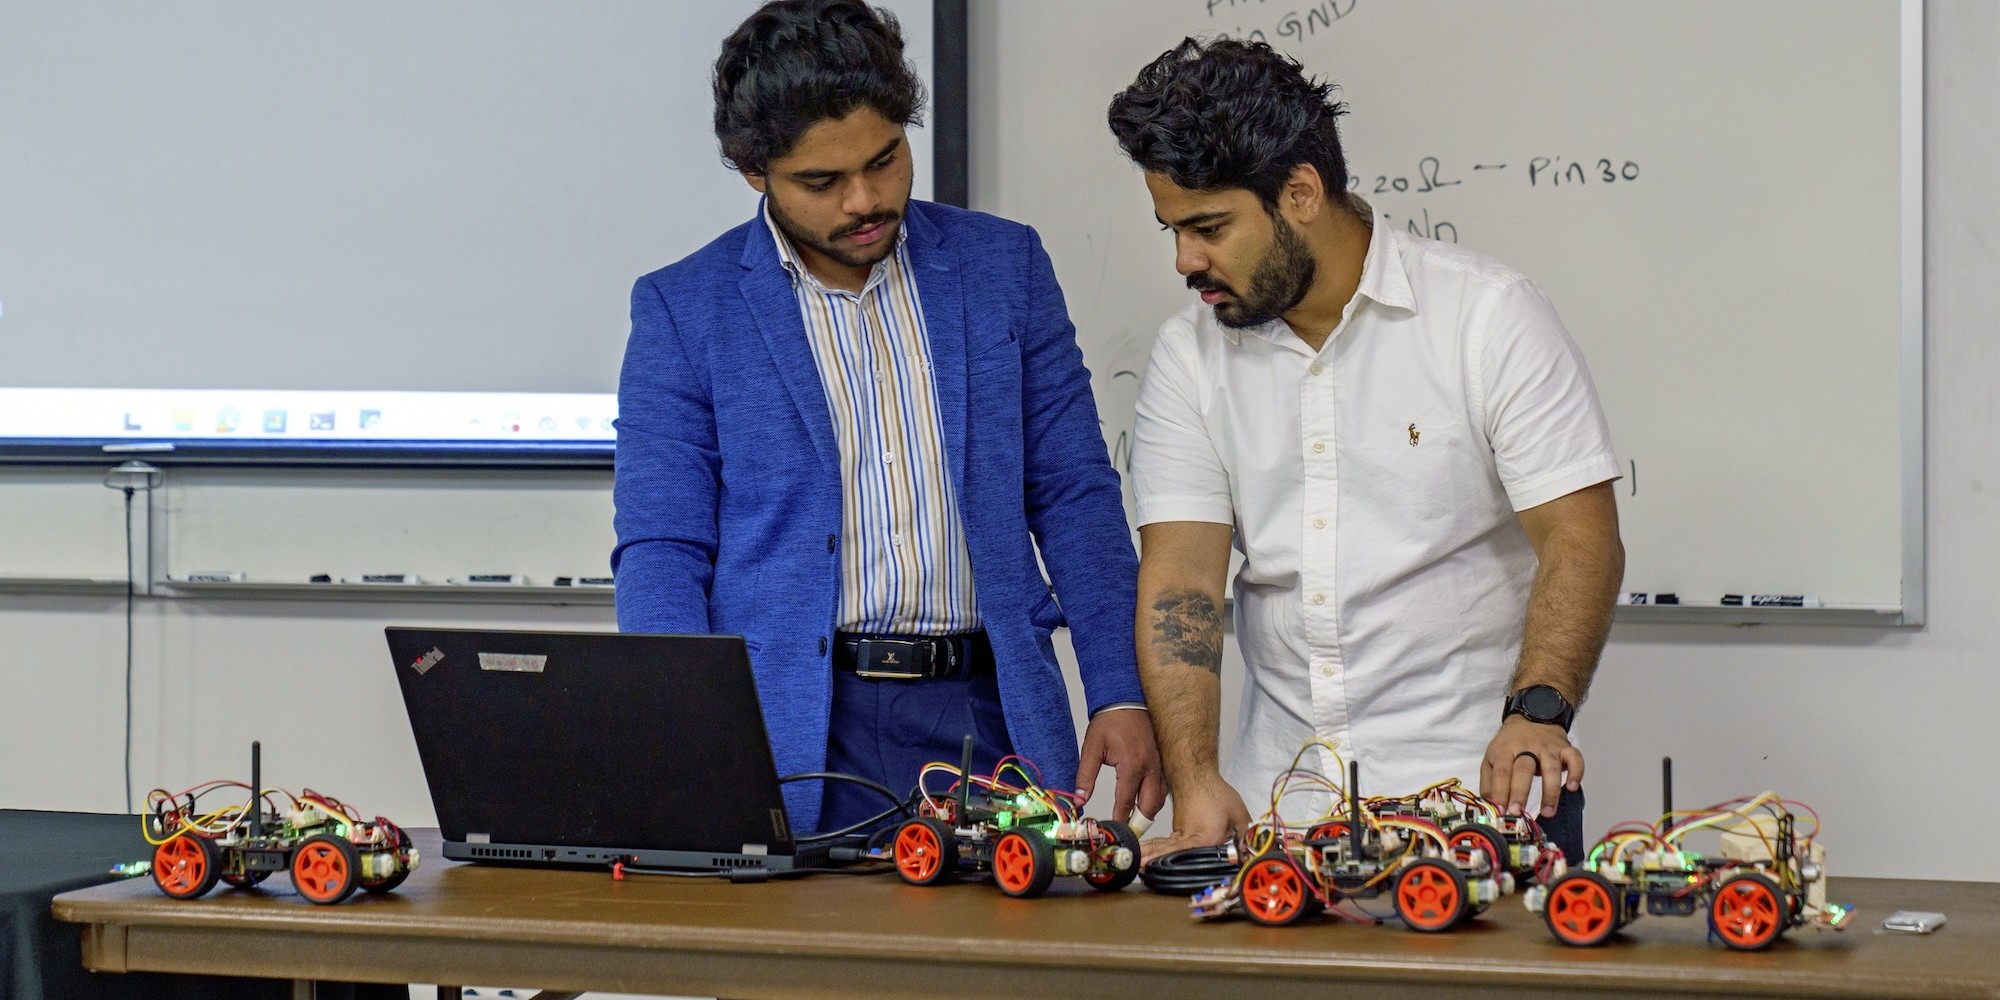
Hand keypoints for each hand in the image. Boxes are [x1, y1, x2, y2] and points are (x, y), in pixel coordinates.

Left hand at [1074, 709, 1166, 823]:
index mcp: (1132, 765)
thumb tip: (1079, 798)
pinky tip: (1145, 804)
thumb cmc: (1110, 721)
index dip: (1120, 818)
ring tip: (1135, 822)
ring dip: (1148, 812)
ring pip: (1159, 798)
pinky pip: (1163, 787)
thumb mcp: (1092, 747)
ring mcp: (1158, 764)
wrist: (1126, 700)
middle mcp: (1150, 767)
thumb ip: (1085, 775)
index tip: (1114, 830)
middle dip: (1139, 822)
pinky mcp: (1160, 761)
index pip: (1126, 801)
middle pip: (1149, 806)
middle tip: (1127, 832)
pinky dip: (1155, 799)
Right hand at [1138, 771, 1249, 864]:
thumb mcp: (1239, 815)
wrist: (1197, 775)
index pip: (1194, 858)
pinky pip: (1167, 843)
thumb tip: (1247, 854)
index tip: (1170, 874)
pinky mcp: (1177, 828)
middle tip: (1139, 867)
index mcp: (1205, 838)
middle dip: (1155, 861)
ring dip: (1152, 855)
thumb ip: (1244, 838)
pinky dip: (1157, 848)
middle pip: (1171, 853)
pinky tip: (1149, 853)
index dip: (1183, 870)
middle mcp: (1188, 837)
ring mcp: (1180, 832)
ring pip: (1166, 848)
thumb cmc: (1216, 794)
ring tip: (1138, 864)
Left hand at [1480, 715, 1584, 817]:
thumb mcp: (1492, 758)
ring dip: (1550, 791)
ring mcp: (1548, 748)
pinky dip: (1576, 772)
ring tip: (1547, 812)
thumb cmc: (1510, 743)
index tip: (1501, 811)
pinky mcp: (1565, 748)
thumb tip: (1490, 806)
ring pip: (1551, 768)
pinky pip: (1575, 759)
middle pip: (1523, 770)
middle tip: (1518, 812)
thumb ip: (1489, 782)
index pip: (1502, 772)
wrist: (1531, 716)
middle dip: (1520, 792)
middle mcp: (1527, 748)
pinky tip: (1572, 787)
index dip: (1501, 792)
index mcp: (1505, 750)